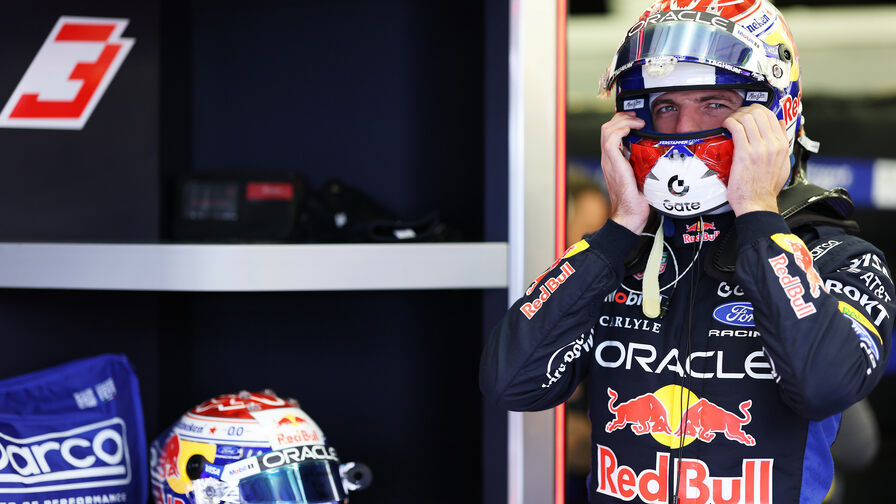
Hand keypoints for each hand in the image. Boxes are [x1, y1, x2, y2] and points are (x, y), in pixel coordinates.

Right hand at [600, 112, 649, 233]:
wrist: (630, 214)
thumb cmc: (639, 199)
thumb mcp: (644, 175)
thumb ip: (647, 163)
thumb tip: (663, 154)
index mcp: (614, 160)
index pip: (611, 133)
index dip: (622, 122)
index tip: (636, 120)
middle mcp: (608, 158)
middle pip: (607, 127)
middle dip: (622, 117)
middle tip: (637, 118)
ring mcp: (609, 160)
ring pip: (607, 129)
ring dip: (623, 121)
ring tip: (637, 122)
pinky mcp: (613, 163)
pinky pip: (611, 138)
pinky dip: (622, 129)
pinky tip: (634, 129)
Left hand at [723, 104, 790, 215]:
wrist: (757, 203)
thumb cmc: (766, 188)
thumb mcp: (782, 163)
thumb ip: (782, 143)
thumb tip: (780, 124)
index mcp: (782, 145)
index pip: (771, 116)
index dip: (757, 110)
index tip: (747, 114)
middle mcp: (772, 144)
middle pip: (759, 113)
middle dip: (745, 110)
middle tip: (736, 116)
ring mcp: (759, 148)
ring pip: (748, 118)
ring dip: (735, 115)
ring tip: (730, 121)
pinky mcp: (745, 153)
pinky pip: (737, 128)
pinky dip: (729, 122)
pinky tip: (725, 125)